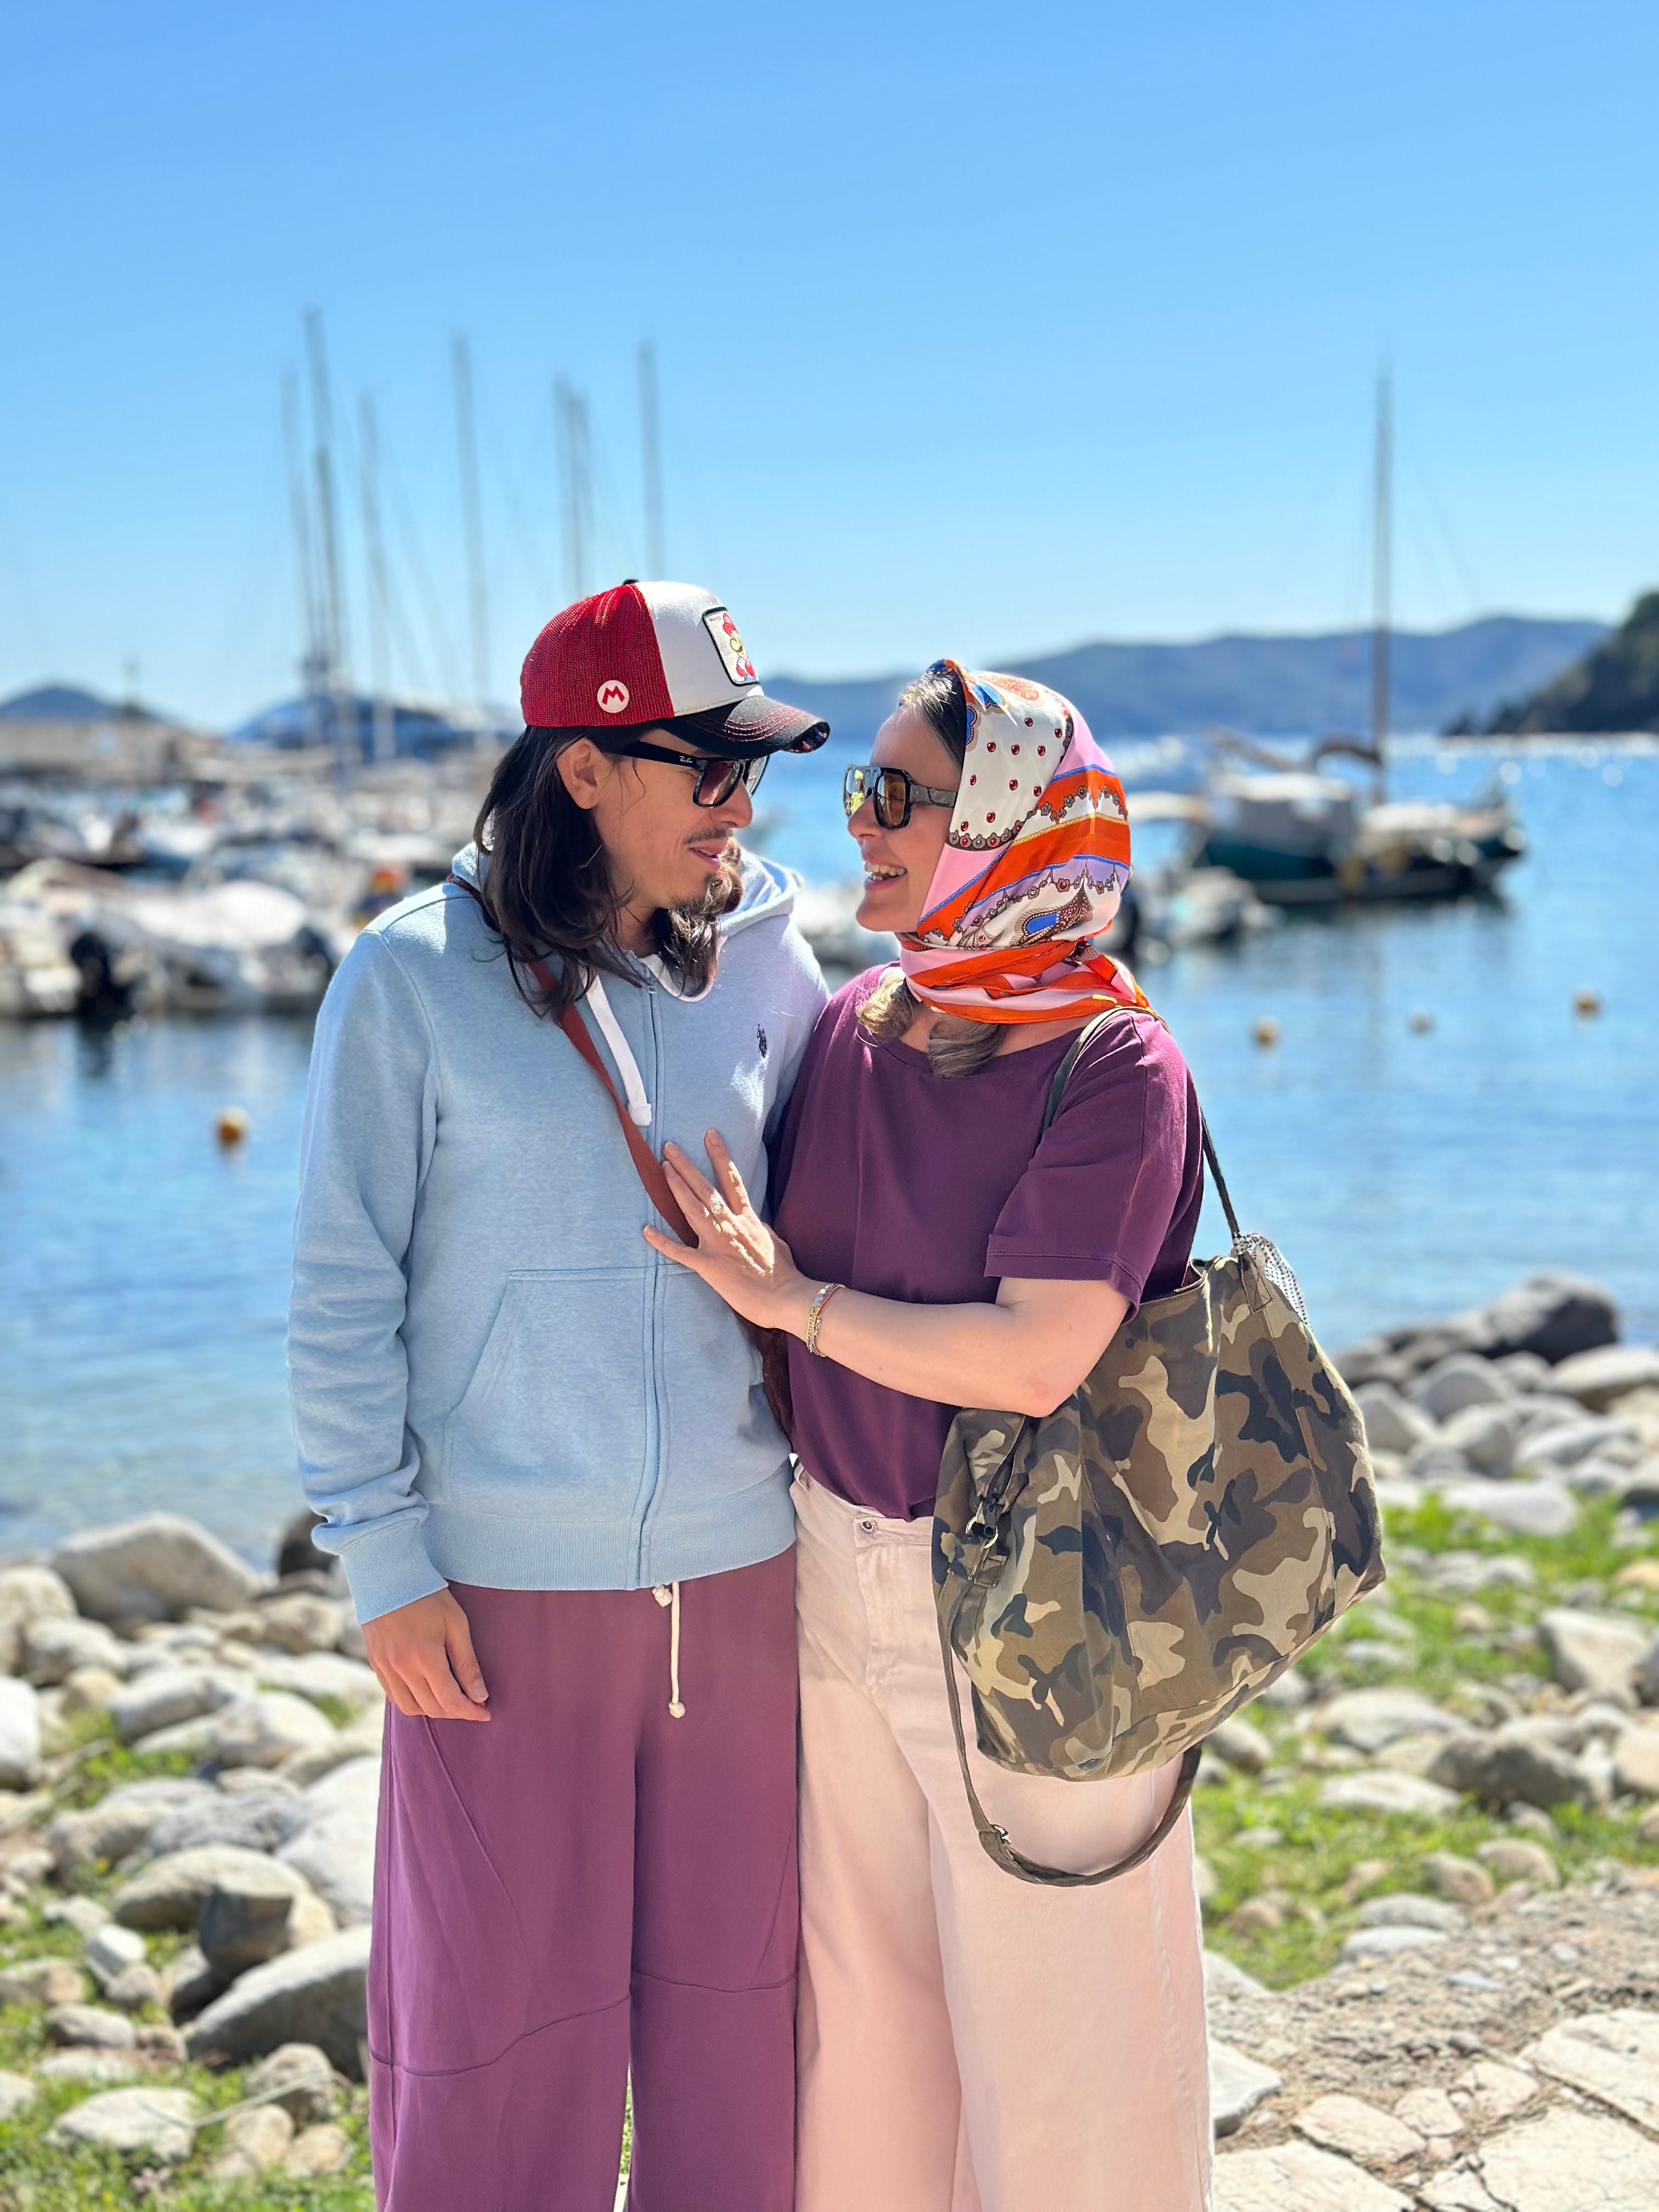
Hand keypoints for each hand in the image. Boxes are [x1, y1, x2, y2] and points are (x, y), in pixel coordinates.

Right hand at [361, 1588, 490, 1721]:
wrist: (387, 1577)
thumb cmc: (428, 1596)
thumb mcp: (456, 1624)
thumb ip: (467, 1663)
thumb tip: (480, 1696)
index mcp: (425, 1657)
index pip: (451, 1700)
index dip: (470, 1712)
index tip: (485, 1713)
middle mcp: (402, 1668)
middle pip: (432, 1708)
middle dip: (455, 1711)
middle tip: (472, 1704)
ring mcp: (385, 1668)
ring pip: (410, 1708)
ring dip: (433, 1710)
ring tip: (450, 1699)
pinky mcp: (375, 1664)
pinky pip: (394, 1696)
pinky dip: (412, 1701)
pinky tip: (426, 1691)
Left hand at [644, 1130, 813, 1335]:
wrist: (786, 1297)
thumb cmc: (783, 1273)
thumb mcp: (775, 1242)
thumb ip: (760, 1228)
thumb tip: (755, 1221)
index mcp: (748, 1219)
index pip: (732, 1180)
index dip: (720, 1155)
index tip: (709, 1135)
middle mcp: (732, 1225)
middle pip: (706, 1188)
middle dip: (687, 1165)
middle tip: (669, 1146)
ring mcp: (719, 1244)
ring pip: (694, 1209)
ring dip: (677, 1188)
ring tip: (663, 1168)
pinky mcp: (710, 1266)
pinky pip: (681, 1252)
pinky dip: (663, 1242)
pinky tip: (647, 1230)